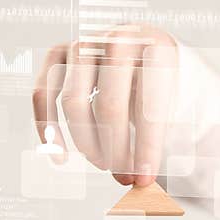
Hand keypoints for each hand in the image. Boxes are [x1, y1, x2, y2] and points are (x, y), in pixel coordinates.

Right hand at [32, 26, 176, 185]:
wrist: (145, 50)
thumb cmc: (161, 83)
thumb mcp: (176, 101)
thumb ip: (161, 135)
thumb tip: (141, 181)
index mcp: (157, 48)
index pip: (149, 105)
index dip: (147, 147)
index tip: (145, 178)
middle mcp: (119, 39)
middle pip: (109, 105)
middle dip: (116, 150)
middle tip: (123, 176)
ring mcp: (86, 43)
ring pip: (73, 101)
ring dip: (86, 142)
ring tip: (103, 164)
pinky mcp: (59, 51)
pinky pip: (43, 92)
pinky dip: (46, 127)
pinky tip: (60, 156)